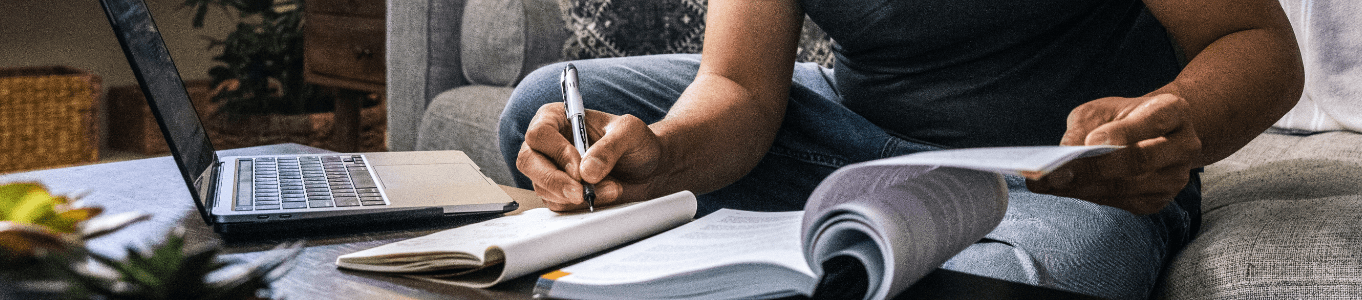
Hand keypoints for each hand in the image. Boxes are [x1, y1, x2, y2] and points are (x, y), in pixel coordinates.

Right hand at [517, 103, 663, 210]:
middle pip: (528, 162)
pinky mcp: (558, 192)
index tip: (580, 168)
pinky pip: (557, 204)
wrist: (649, 168)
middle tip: (581, 193)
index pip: (538, 134)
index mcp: (557, 118)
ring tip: (612, 188)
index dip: (557, 153)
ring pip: (543, 187)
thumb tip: (586, 172)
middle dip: (555, 181)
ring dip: (577, 195)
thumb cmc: (636, 142)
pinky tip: (605, 195)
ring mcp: (550, 169)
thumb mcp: (630, 133)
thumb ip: (609, 147)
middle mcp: (547, 144)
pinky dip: (580, 205)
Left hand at [1026, 94, 1201, 214]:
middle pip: (1140, 160)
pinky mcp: (1158, 201)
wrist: (1151, 135)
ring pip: (1127, 187)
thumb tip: (1062, 153)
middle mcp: (1183, 146)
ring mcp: (1174, 178)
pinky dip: (1088, 195)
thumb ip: (1083, 127)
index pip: (1153, 120)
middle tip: (1056, 172)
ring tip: (1047, 184)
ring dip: (1084, 187)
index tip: (1091, 142)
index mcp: (1173, 111)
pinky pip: (1121, 202)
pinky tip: (1061, 190)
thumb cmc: (1121, 118)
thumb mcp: (1101, 110)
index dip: (1123, 133)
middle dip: (1095, 168)